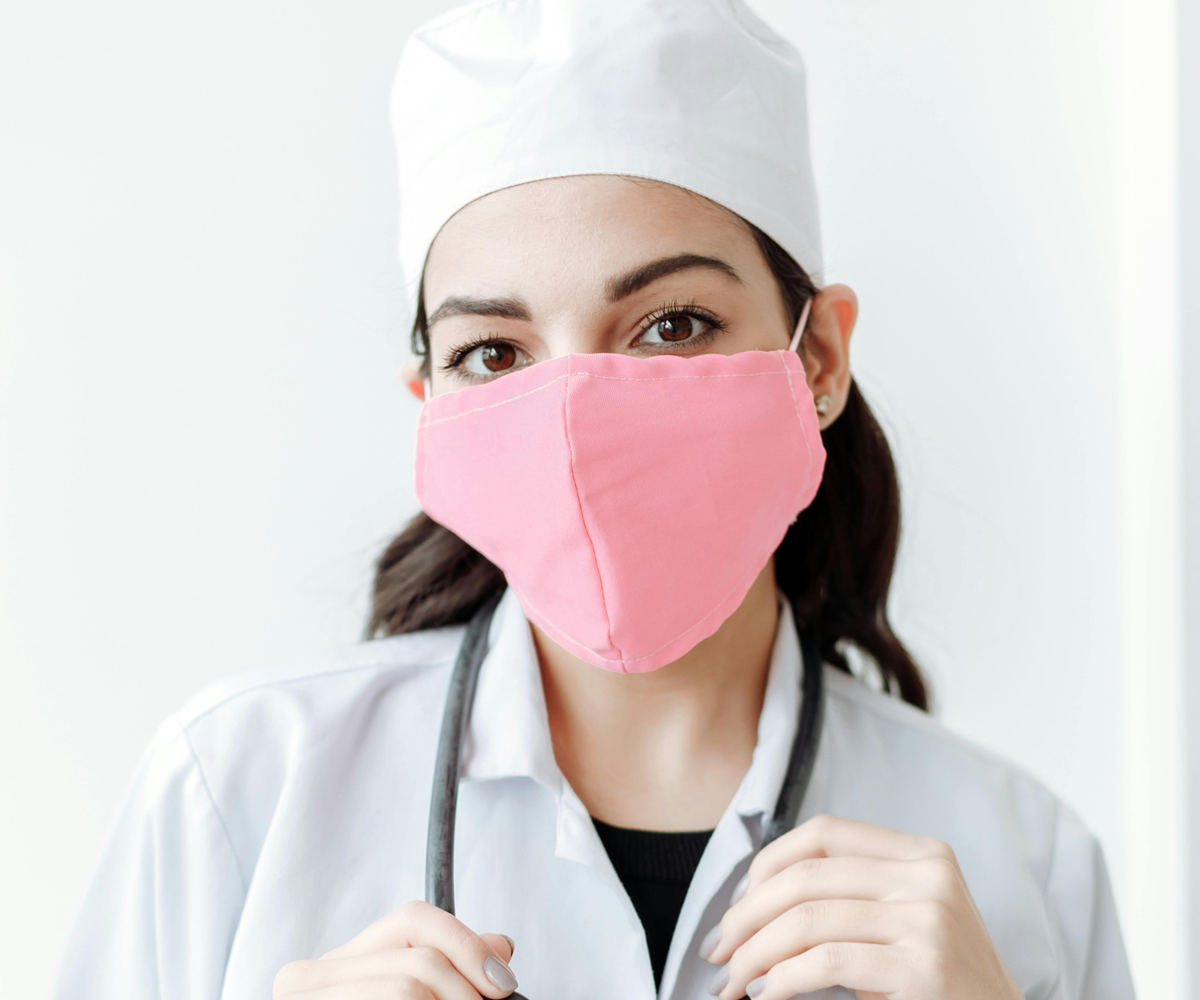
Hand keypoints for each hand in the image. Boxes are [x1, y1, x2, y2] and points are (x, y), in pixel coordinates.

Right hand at [274, 900, 518, 998]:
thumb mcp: (401, 998)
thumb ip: (447, 970)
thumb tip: (500, 946)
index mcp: (335, 964)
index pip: (413, 918)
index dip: (466, 943)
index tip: (501, 982)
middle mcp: (308, 980)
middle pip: (421, 959)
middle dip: (466, 992)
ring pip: (410, 987)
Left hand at [699, 815, 1022, 999]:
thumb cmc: (943, 987)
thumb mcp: (907, 920)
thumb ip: (853, 893)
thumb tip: (751, 897)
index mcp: (924, 853)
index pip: (824, 833)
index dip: (767, 865)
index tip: (737, 905)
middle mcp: (930, 877)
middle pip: (806, 877)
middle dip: (746, 916)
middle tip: (717, 951)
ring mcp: (931, 921)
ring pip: (807, 919)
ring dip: (753, 954)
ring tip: (732, 983)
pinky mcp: (924, 968)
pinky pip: (826, 962)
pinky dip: (782, 980)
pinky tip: (765, 996)